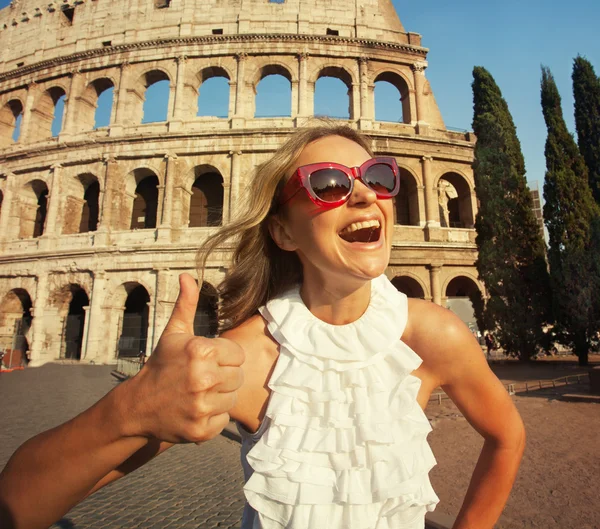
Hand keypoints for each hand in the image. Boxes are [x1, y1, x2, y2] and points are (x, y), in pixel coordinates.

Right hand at [126, 273, 243, 442]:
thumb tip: (187, 276)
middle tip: (201, 378)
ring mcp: (201, 406)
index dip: (223, 357)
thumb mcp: (174, 333)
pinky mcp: (201, 430)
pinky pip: (224, 420)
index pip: (238, 355)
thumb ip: (186, 304)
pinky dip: (212, 417)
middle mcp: (203, 378)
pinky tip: (195, 409)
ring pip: (233, 398)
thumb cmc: (162, 365)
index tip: (206, 361)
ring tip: (198, 393)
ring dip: (219, 396)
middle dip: (222, 377)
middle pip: (238, 377)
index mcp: (201, 351)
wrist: (137, 405)